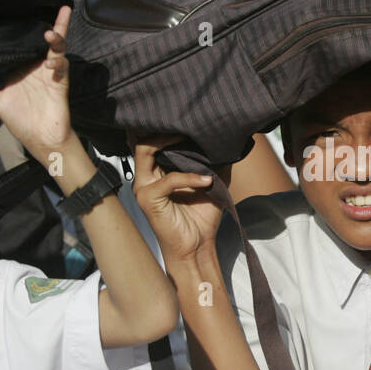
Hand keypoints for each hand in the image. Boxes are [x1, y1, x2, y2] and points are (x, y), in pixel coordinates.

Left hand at [0, 6, 72, 166]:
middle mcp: (38, 67)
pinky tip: (49, 65)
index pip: (28, 42)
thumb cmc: (21, 119)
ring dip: (57, 38)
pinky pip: (62, 67)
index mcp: (24, 67)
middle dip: (56, 24)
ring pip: (59, 48)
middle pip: (49, 40)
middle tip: (60, 8)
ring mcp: (51, 73)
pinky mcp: (60, 83)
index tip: (27, 11)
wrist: (40, 138)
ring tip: (49, 33)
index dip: (31, 28)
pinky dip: (57, 64)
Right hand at [129, 137, 223, 261]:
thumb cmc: (201, 217)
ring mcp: (144, 188)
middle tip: (189, 128)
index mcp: (156, 172)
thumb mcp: (212, 182)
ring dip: (170, 142)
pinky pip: (168, 180)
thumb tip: (227, 138)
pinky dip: (189, 177)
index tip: (191, 123)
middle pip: (143, 140)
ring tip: (193, 142)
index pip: (152, 141)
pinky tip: (207, 180)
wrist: (198, 246)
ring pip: (146, 151)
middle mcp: (145, 177)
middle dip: (165, 130)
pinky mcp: (149, 199)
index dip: (168, 129)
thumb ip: (214, 161)